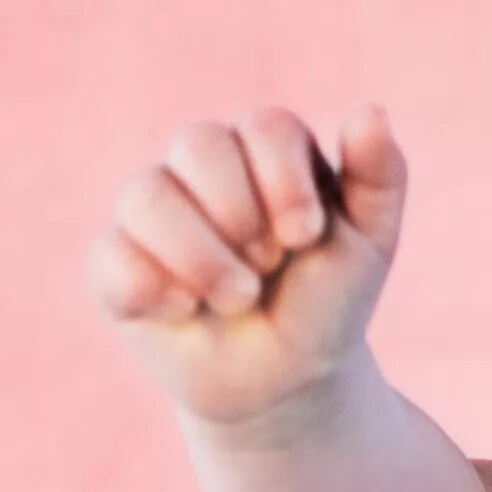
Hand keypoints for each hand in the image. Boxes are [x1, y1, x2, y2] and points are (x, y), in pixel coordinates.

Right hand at [85, 103, 407, 430]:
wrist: (287, 381)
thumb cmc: (327, 302)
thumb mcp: (370, 243)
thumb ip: (381, 176)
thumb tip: (371, 111)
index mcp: (268, 151)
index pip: (265, 127)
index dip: (284, 181)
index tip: (306, 236)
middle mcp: (204, 168)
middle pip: (198, 142)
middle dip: (240, 213)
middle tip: (268, 263)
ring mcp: (155, 213)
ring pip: (144, 194)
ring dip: (200, 255)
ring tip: (238, 298)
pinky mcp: (117, 264)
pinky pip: (110, 256)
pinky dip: (154, 289)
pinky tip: (186, 311)